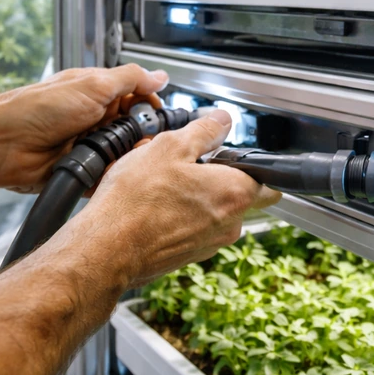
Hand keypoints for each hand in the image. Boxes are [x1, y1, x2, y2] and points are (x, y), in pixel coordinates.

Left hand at [0, 65, 169, 191]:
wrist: (2, 143)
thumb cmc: (37, 108)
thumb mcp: (92, 85)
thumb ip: (130, 79)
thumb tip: (160, 76)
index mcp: (100, 95)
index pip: (140, 102)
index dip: (152, 110)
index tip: (159, 119)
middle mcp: (96, 120)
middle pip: (137, 132)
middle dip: (142, 137)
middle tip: (139, 140)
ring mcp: (90, 147)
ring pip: (125, 156)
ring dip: (127, 158)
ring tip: (120, 156)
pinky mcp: (82, 171)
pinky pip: (108, 177)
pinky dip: (110, 176)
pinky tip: (107, 172)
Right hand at [67, 112, 280, 287]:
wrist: (105, 251)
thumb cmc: (135, 202)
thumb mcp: (169, 147)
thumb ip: (204, 131)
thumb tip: (222, 120)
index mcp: (235, 194)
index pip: (267, 178)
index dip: (246, 162)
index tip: (225, 154)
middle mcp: (230, 224)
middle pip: (239, 194)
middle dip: (217, 177)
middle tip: (185, 164)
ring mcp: (211, 243)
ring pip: (213, 210)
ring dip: (195, 195)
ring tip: (161, 184)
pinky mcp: (189, 255)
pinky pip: (194, 227)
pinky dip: (179, 214)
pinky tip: (153, 204)